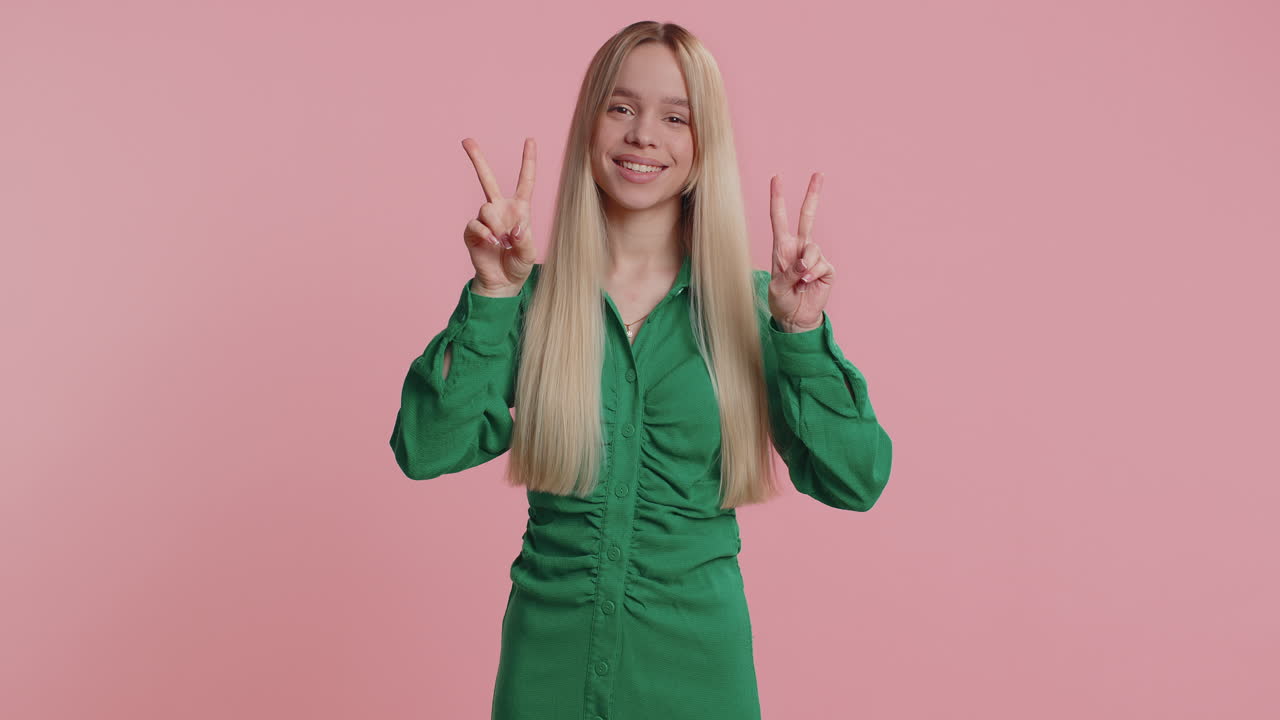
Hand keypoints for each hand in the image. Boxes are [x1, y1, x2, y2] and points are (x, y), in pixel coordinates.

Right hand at [461, 137, 537, 295]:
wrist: (503, 282)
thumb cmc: (519, 265)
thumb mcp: (529, 254)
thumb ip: (525, 240)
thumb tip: (513, 228)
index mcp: (519, 209)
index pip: (525, 181)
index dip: (528, 160)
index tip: (530, 139)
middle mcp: (500, 209)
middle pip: (487, 179)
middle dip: (477, 159)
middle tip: (466, 140)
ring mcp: (485, 219)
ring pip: (486, 208)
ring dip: (496, 225)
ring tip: (502, 242)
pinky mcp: (472, 231)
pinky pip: (476, 224)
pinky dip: (485, 234)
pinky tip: (492, 243)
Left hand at [767, 173, 834, 331]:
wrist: (796, 318)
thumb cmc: (782, 300)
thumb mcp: (777, 287)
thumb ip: (790, 272)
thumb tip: (805, 262)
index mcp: (782, 247)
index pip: (779, 218)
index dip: (777, 198)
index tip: (777, 177)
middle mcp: (799, 247)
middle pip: (807, 217)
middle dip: (813, 195)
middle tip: (818, 173)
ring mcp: (814, 257)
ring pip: (813, 249)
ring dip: (806, 265)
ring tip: (800, 282)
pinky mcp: (826, 268)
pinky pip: (821, 265)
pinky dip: (813, 275)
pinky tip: (808, 285)